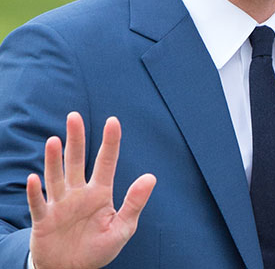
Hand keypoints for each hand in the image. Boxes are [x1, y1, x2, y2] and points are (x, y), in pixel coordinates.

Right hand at [26, 112, 155, 268]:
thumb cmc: (99, 248)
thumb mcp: (122, 228)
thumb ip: (134, 203)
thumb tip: (151, 177)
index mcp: (100, 193)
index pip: (106, 162)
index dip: (110, 142)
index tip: (113, 120)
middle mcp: (78, 193)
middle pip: (76, 161)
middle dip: (76, 139)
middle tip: (74, 116)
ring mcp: (60, 205)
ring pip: (56, 177)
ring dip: (54, 160)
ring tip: (54, 140)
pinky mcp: (44, 221)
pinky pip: (38, 204)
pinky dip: (35, 193)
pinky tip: (34, 178)